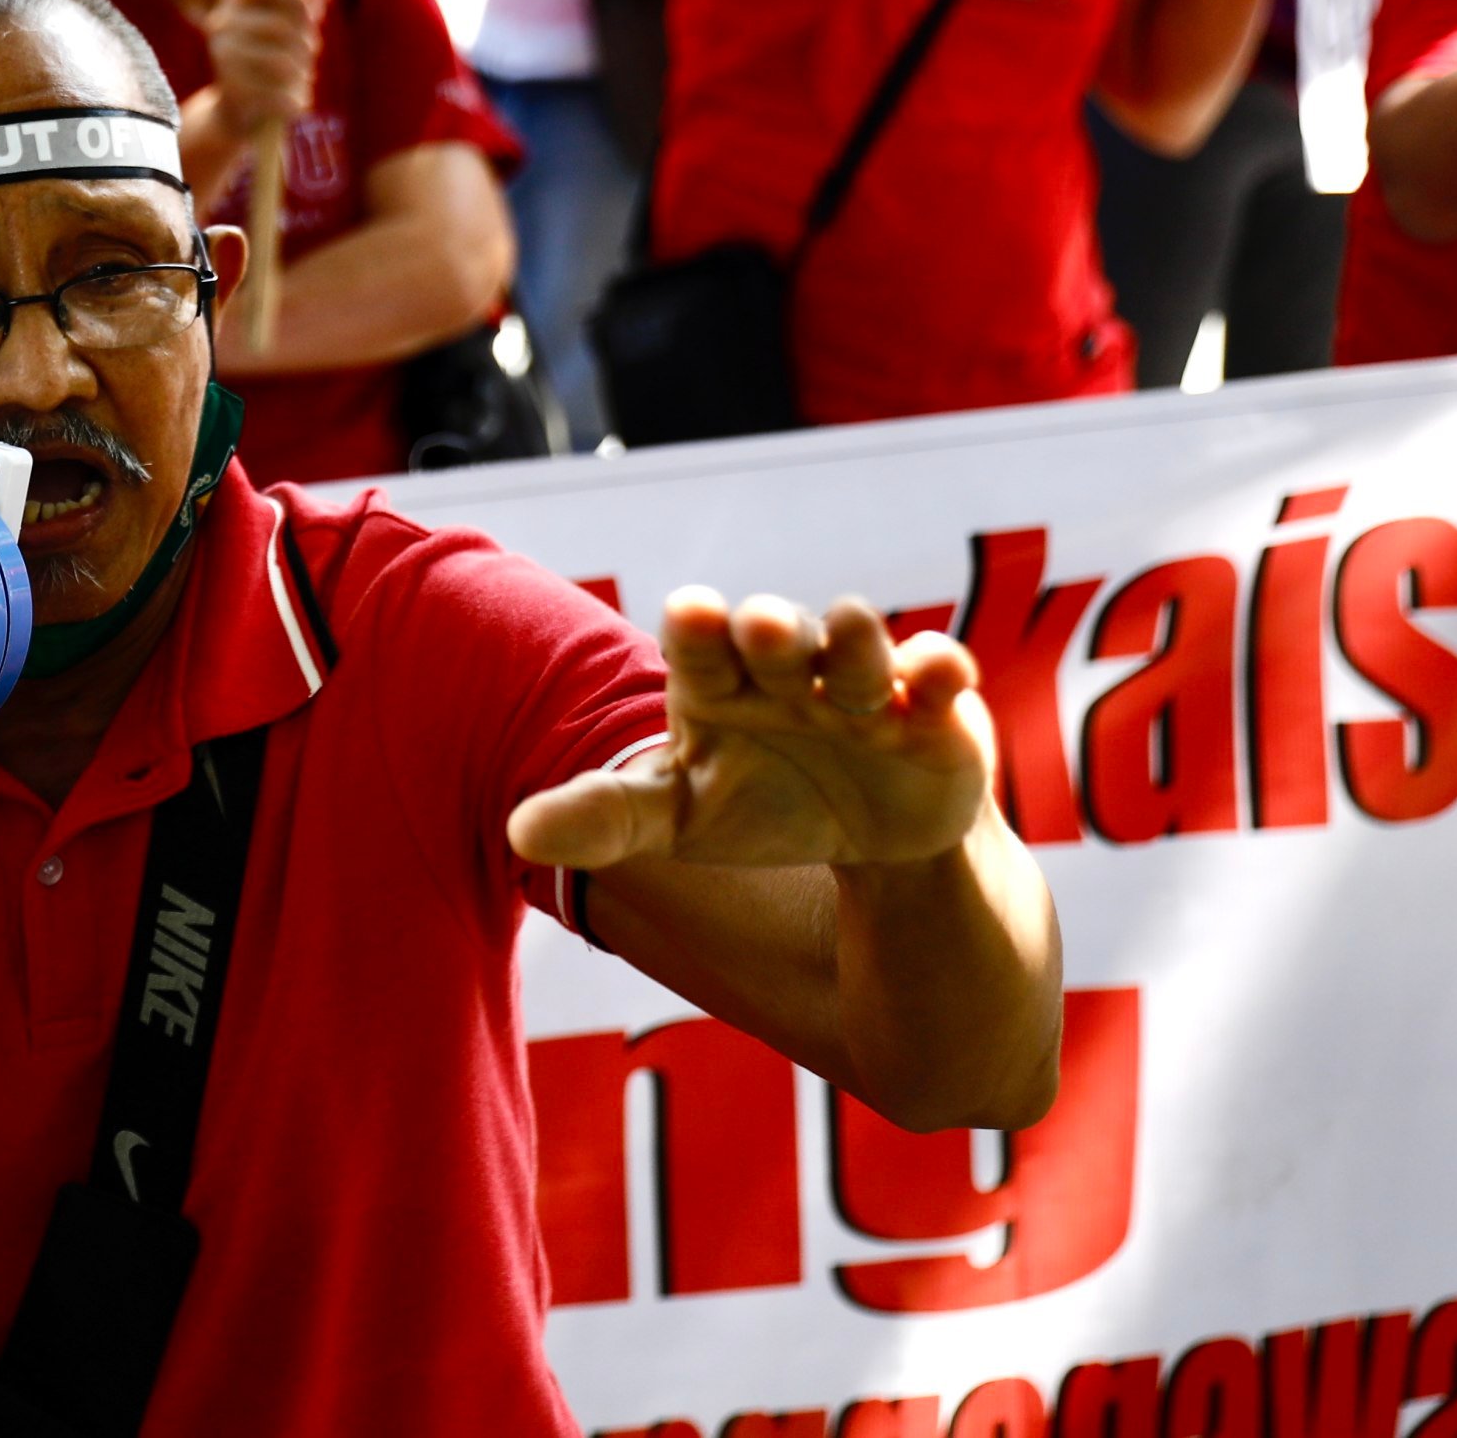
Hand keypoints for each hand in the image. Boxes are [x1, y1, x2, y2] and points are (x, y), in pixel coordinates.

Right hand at [198, 0, 325, 136]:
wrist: (240, 109)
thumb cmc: (272, 57)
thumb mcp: (293, 25)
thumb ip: (308, 0)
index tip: (313, 16)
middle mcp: (221, 22)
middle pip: (281, 25)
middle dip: (308, 43)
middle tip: (311, 56)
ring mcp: (222, 56)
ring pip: (282, 63)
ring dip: (304, 74)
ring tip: (304, 79)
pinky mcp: (230, 89)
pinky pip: (277, 94)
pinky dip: (296, 100)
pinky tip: (297, 103)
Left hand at [509, 590, 988, 872]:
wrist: (862, 840)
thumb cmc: (753, 805)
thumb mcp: (676, 817)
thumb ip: (603, 816)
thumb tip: (517, 832)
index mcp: (718, 682)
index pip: (699, 643)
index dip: (699, 628)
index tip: (694, 617)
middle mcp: (787, 668)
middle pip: (777, 633)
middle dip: (774, 628)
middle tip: (764, 629)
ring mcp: (861, 684)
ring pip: (859, 641)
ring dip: (855, 641)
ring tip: (850, 649)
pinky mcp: (931, 709)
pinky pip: (939, 672)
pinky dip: (940, 667)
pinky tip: (936, 676)